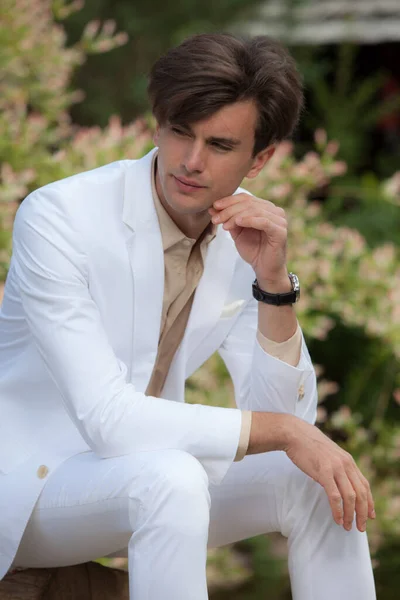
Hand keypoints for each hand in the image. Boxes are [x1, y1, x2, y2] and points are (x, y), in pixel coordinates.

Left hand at [209, 193, 287, 284]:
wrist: (264, 270)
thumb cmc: (253, 251)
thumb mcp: (237, 232)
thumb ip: (228, 219)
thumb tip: (213, 208)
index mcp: (265, 208)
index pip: (246, 198)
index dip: (229, 201)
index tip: (214, 207)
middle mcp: (274, 211)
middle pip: (249, 203)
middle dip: (229, 209)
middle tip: (216, 218)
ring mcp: (279, 220)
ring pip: (255, 210)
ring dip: (236, 215)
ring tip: (224, 225)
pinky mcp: (281, 231)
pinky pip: (264, 221)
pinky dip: (249, 220)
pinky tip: (237, 222)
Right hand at [283, 415, 374, 531]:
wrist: (294, 433)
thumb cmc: (308, 445)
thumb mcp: (329, 454)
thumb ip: (337, 466)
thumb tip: (338, 481)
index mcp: (348, 460)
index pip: (365, 485)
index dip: (369, 502)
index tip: (370, 515)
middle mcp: (345, 464)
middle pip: (361, 493)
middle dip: (363, 513)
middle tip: (360, 527)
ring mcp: (335, 468)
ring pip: (350, 497)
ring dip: (350, 514)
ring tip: (347, 526)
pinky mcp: (323, 472)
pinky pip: (335, 496)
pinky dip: (338, 510)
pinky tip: (337, 518)